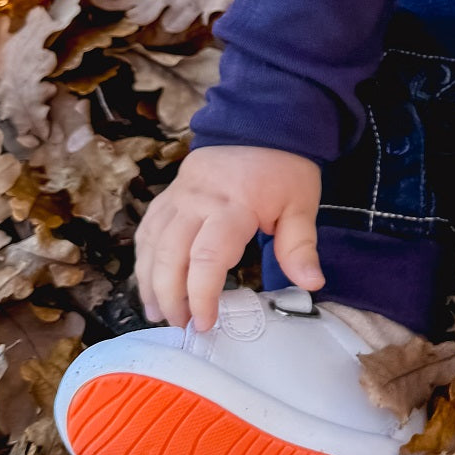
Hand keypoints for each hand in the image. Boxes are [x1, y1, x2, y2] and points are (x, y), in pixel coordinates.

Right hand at [135, 145, 324, 330]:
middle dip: (170, 296)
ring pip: (151, 244)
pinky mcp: (168, 197)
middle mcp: (195, 202)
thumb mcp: (301, 205)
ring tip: (158, 315)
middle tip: (181, 327)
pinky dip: (144, 260)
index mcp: (231, 206)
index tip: (205, 323)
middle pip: (169, 255)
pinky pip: (147, 231)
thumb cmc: (283, 171)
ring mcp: (177, 197)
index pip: (206, 257)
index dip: (201, 295)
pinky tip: (149, 285)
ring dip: (150, 283)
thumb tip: (311, 284)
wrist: (259, 127)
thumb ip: (300, 246)